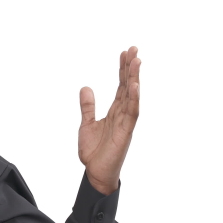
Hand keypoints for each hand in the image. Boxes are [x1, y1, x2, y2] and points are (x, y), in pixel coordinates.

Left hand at [78, 46, 141, 194]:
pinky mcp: (125, 132)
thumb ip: (88, 107)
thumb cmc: (94, 152)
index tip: (124, 53)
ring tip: (136, 60)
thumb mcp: (86, 124)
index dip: (122, 69)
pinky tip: (134, 85)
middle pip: (127, 87)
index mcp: (114, 111)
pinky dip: (133, 99)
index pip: (120, 86)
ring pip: (132, 96)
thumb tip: (86, 88)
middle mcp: (122, 114)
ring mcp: (125, 123)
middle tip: (133, 49)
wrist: (95, 173)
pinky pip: (132, 113)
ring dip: (134, 79)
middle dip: (130, 68)